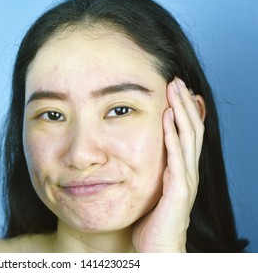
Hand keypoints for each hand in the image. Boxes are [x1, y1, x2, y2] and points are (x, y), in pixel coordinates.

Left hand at [132, 77, 204, 251]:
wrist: (159, 249)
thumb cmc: (153, 220)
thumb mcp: (154, 188)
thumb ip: (152, 170)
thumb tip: (138, 155)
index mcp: (182, 169)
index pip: (187, 133)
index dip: (184, 110)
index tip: (175, 90)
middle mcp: (188, 170)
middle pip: (191, 129)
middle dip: (184, 103)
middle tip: (176, 80)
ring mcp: (186, 179)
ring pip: (188, 137)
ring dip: (181, 111)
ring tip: (174, 90)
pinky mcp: (179, 189)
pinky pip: (177, 157)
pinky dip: (173, 136)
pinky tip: (168, 118)